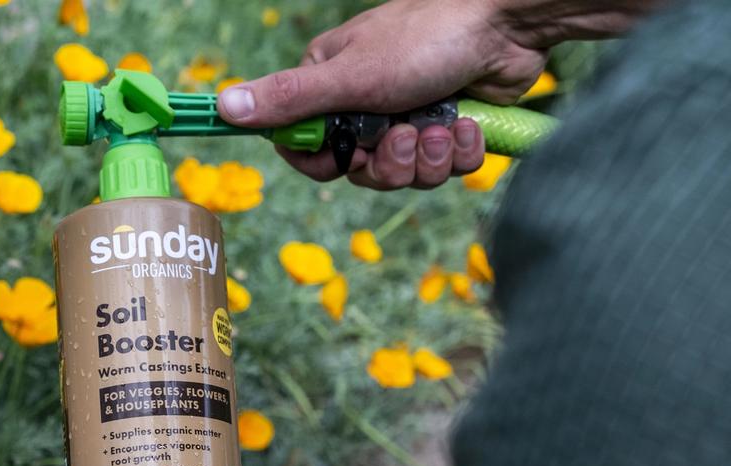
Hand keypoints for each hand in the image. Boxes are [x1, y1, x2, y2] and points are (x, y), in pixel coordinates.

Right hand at [217, 0, 547, 189]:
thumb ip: (289, 99)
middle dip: (389, 163)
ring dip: (428, 158)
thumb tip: (224, 107)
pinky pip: (446, 168)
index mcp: (331, 85)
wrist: (506, 26)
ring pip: (406, 174)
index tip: (342, 158)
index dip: (324, 162)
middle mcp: (366, 103)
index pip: (305, 146)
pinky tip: (468, 123)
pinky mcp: (450, 128)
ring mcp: (410, 115)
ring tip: (443, 126)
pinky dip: (461, 151)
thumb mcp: (348, 76)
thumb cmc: (425, 39)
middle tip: (406, 135)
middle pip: (359, 170)